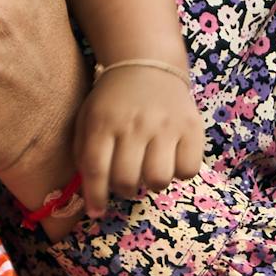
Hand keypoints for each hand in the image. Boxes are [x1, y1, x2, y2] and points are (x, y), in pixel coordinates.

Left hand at [76, 62, 203, 205]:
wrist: (147, 63)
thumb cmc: (112, 100)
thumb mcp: (88, 119)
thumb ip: (84, 154)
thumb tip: (90, 199)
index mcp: (103, 122)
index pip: (96, 170)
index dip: (96, 197)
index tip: (97, 212)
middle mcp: (134, 124)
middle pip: (127, 180)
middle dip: (125, 189)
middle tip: (128, 180)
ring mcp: (165, 125)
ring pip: (158, 179)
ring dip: (152, 183)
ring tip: (150, 169)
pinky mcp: (191, 127)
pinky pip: (188, 169)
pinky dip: (179, 172)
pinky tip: (171, 159)